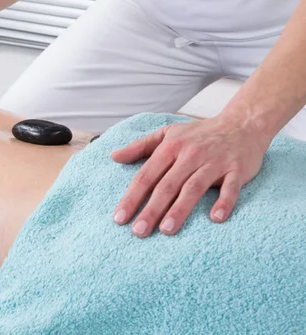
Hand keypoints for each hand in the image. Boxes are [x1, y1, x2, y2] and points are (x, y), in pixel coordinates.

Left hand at [111, 115, 270, 237]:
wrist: (241, 124)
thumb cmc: (198, 134)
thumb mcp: (166, 134)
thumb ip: (139, 146)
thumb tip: (114, 157)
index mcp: (170, 147)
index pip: (146, 175)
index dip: (132, 197)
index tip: (120, 219)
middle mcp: (190, 154)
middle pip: (167, 185)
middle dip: (151, 209)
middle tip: (138, 231)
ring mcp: (214, 162)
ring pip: (194, 187)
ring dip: (180, 209)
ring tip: (166, 229)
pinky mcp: (237, 169)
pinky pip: (231, 187)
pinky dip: (224, 202)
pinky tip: (215, 218)